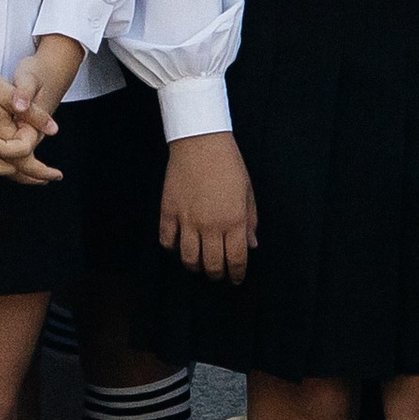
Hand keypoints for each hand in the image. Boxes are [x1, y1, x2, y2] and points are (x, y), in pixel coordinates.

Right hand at [0, 50, 62, 184]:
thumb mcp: (9, 95)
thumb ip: (32, 115)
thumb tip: (53, 130)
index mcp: (1, 137)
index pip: (25, 163)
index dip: (42, 171)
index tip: (57, 175)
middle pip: (11, 171)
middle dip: (31, 177)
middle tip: (48, 180)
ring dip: (15, 172)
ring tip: (29, 174)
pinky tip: (1, 157)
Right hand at [160, 131, 257, 280]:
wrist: (201, 142)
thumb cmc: (228, 164)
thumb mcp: (247, 191)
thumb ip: (250, 221)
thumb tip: (251, 245)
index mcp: (234, 220)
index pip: (236, 259)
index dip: (237, 273)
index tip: (236, 278)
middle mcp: (211, 225)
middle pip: (212, 264)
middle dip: (217, 275)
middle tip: (218, 274)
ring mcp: (188, 220)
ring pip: (188, 258)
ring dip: (195, 266)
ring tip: (198, 264)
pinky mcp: (169, 212)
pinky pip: (167, 241)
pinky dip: (172, 248)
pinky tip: (179, 244)